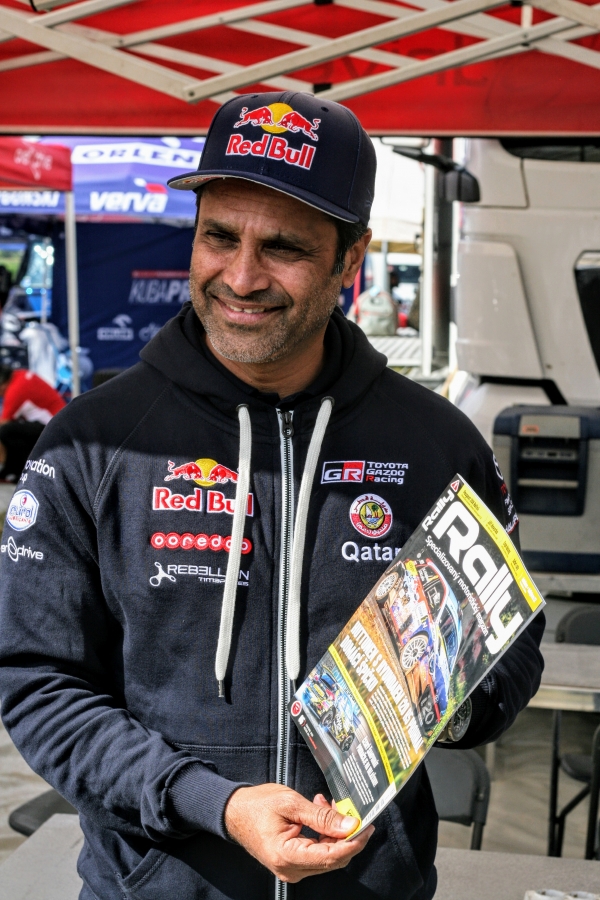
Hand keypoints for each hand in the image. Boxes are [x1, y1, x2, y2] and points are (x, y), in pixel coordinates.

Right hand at [224, 783, 374, 882]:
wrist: (234, 812)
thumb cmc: (257, 805)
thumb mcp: (291, 803)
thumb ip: (322, 816)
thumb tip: (350, 825)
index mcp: (287, 856)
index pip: (331, 856)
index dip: (353, 842)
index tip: (368, 826)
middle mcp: (290, 870)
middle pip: (333, 860)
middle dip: (347, 836)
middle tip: (352, 810)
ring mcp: (291, 870)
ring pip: (327, 858)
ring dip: (335, 833)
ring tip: (328, 805)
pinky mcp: (293, 864)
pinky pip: (317, 855)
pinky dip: (325, 836)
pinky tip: (321, 814)